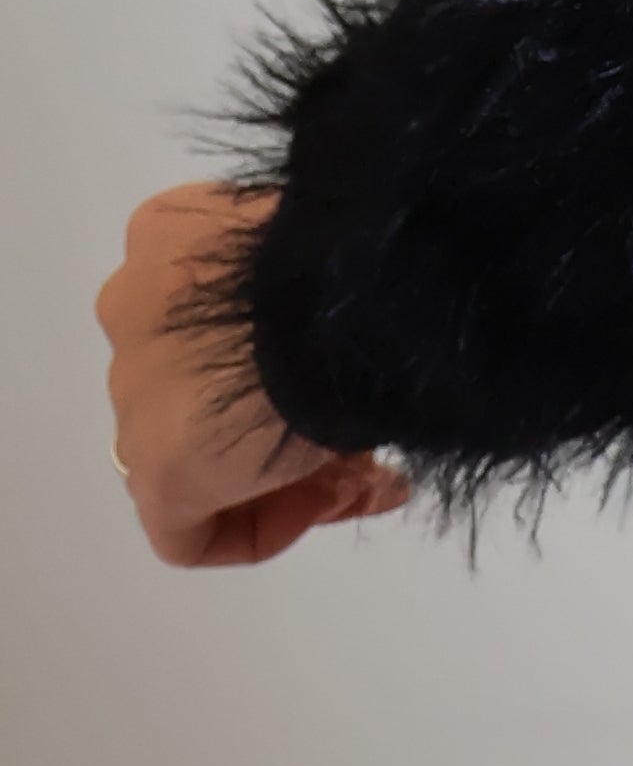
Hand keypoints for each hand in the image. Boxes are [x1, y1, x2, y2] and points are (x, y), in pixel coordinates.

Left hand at [97, 183, 408, 566]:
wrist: (334, 291)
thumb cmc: (350, 248)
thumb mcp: (329, 242)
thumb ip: (308, 278)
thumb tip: (357, 326)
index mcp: (167, 236)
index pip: (211, 309)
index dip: (286, 350)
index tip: (348, 367)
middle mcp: (132, 310)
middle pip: (205, 380)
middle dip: (279, 409)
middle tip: (365, 425)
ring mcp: (134, 396)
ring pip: (202, 447)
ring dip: (277, 463)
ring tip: (367, 470)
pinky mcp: (154, 475)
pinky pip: (190, 527)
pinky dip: (255, 528)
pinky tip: (323, 504)